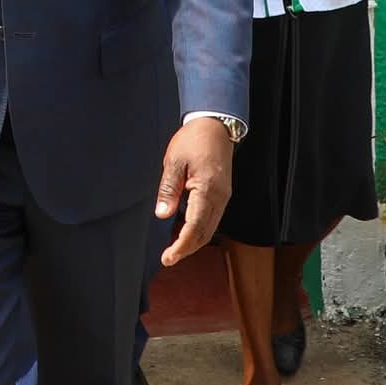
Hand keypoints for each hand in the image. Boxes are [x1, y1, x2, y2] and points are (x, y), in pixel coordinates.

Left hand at [154, 118, 233, 267]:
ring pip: (210, 228)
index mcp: (208, 189)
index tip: (169, 257)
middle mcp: (220, 197)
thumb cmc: (194, 140)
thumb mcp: (174, 161)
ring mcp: (223, 197)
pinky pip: (211, 218)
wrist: (215, 126)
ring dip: (193, 241)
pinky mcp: (222, 194)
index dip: (182, 245)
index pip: (195, 226)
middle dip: (187, 248)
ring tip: (174, 249)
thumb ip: (168, 189)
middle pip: (205, 233)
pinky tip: (184, 231)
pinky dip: (198, 229)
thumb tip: (162, 214)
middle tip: (169, 258)